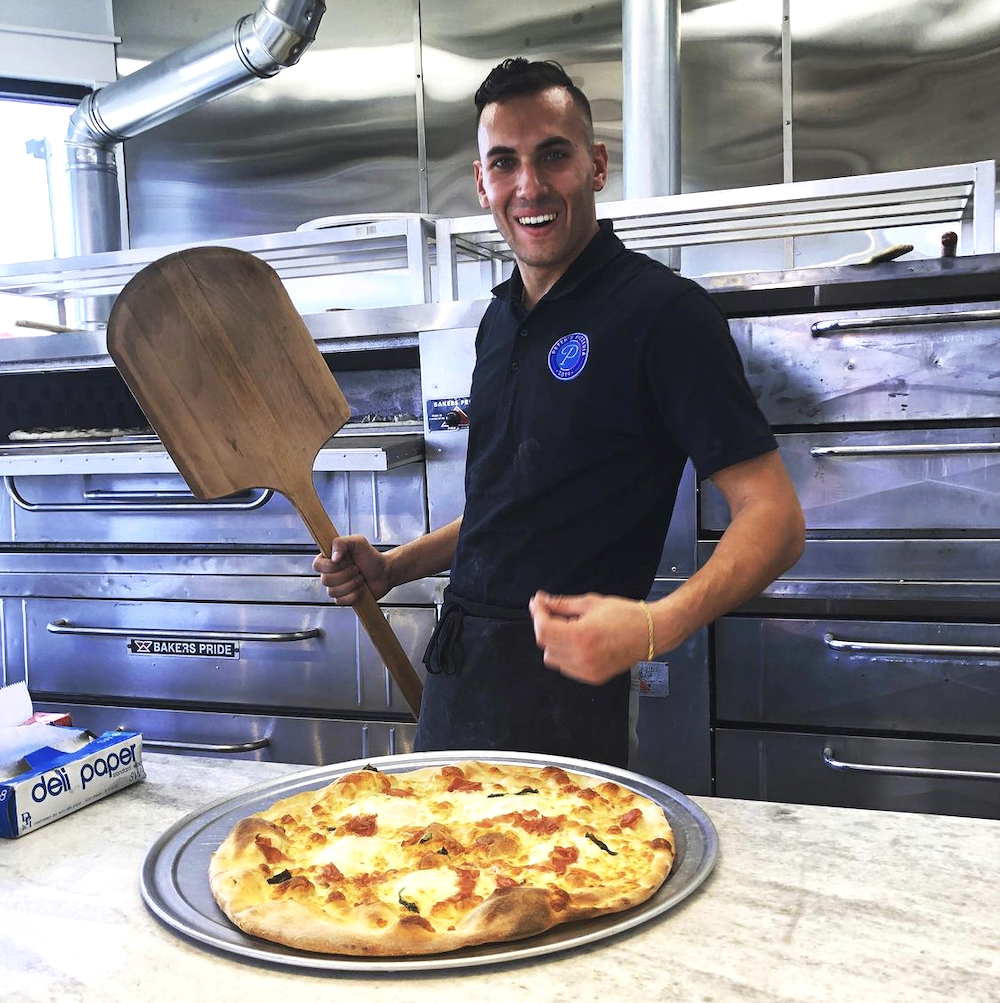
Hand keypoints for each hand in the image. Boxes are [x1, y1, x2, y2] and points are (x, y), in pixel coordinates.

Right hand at [313, 536, 391, 604]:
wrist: (384, 572)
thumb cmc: (371, 557)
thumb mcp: (358, 542)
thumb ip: (342, 543)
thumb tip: (333, 557)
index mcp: (330, 559)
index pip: (317, 565)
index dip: (330, 566)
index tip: (343, 561)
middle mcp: (331, 573)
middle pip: (325, 580)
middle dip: (345, 574)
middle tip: (356, 569)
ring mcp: (336, 586)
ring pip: (332, 591)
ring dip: (350, 584)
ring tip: (360, 578)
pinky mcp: (343, 598)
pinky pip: (340, 601)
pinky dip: (353, 595)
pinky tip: (360, 588)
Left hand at [528, 591, 648, 684]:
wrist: (651, 633)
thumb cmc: (625, 615)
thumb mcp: (591, 603)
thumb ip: (562, 604)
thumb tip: (541, 600)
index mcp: (581, 636)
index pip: (543, 629)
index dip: (537, 614)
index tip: (538, 603)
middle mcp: (582, 657)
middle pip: (544, 644)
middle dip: (545, 626)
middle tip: (554, 612)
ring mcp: (587, 671)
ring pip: (552, 658)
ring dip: (554, 642)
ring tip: (571, 628)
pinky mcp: (592, 678)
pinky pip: (566, 667)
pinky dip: (565, 654)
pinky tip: (578, 642)